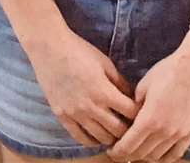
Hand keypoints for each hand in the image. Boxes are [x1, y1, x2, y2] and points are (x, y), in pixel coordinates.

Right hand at [27, 28, 136, 148]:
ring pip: (101, 138)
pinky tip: (98, 136)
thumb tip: (132, 96)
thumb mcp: (105, 63)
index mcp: (104, 91)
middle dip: (128, 129)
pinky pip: (80, 138)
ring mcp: (75, 114)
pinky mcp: (62, 116)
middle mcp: (91, 107)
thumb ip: (120, 82)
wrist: (49, 49)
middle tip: (131, 126)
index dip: (139, 113)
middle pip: (118, 130)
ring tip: (116, 132)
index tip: (141, 112)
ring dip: (112, 137)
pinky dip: (92, 141)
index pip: (130, 112)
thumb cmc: (79, 51)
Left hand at [109, 34, 189, 162]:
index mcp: (149, 119)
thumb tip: (129, 116)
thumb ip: (134, 105)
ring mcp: (179, 134)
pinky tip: (157, 152)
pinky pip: (175, 154)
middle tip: (121, 150)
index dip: (117, 151)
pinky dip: (163, 157)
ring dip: (144, 156)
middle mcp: (164, 131)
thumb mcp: (144, 85)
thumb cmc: (169, 71)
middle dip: (127, 154)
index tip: (111, 150)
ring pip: (156, 156)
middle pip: (140, 154)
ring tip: (138, 149)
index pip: (128, 146)